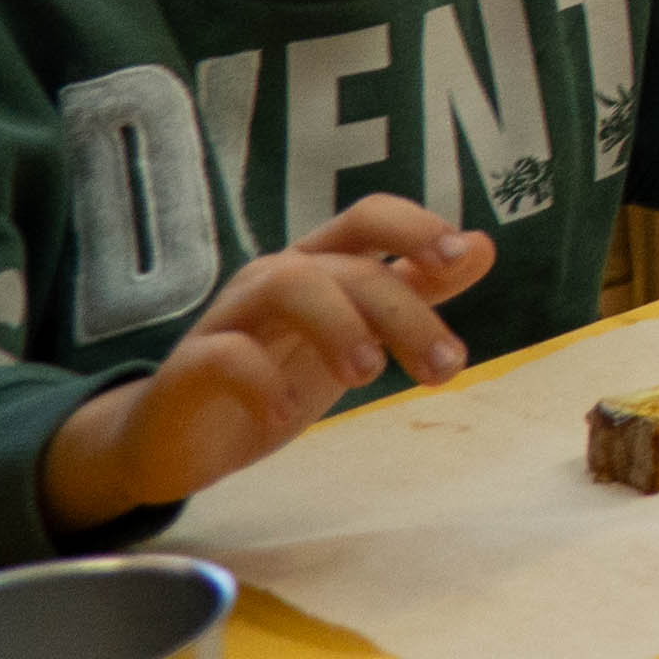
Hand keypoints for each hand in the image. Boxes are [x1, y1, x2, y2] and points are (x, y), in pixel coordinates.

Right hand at [43, 201, 493, 529]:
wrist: (176, 441)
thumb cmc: (275, 374)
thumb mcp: (356, 335)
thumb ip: (413, 291)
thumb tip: (482, 246)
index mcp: (317, 265)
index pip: (368, 217)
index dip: (416, 227)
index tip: (463, 258)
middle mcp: (273, 278)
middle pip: (347, 266)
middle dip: (404, 312)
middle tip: (444, 366)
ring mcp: (228, 319)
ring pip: (287, 285)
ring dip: (338, 324)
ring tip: (368, 376)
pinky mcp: (187, 368)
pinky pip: (223, 355)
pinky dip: (261, 382)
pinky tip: (285, 417)